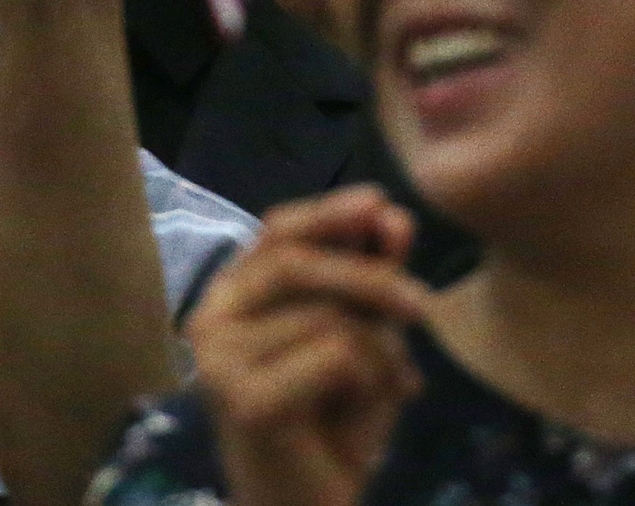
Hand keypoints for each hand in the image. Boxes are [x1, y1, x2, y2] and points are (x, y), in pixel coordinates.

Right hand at [188, 187, 430, 505]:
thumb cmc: (331, 429)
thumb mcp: (362, 341)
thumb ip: (370, 279)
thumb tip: (392, 216)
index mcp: (231, 298)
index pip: (277, 232)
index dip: (330, 214)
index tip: (382, 205)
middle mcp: (210, 320)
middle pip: (300, 263)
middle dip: (372, 277)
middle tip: (425, 308)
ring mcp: (219, 361)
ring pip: (330, 315)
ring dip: (379, 354)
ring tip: (379, 394)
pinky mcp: (244, 400)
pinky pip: (336, 354)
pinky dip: (370, 383)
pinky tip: (358, 420)